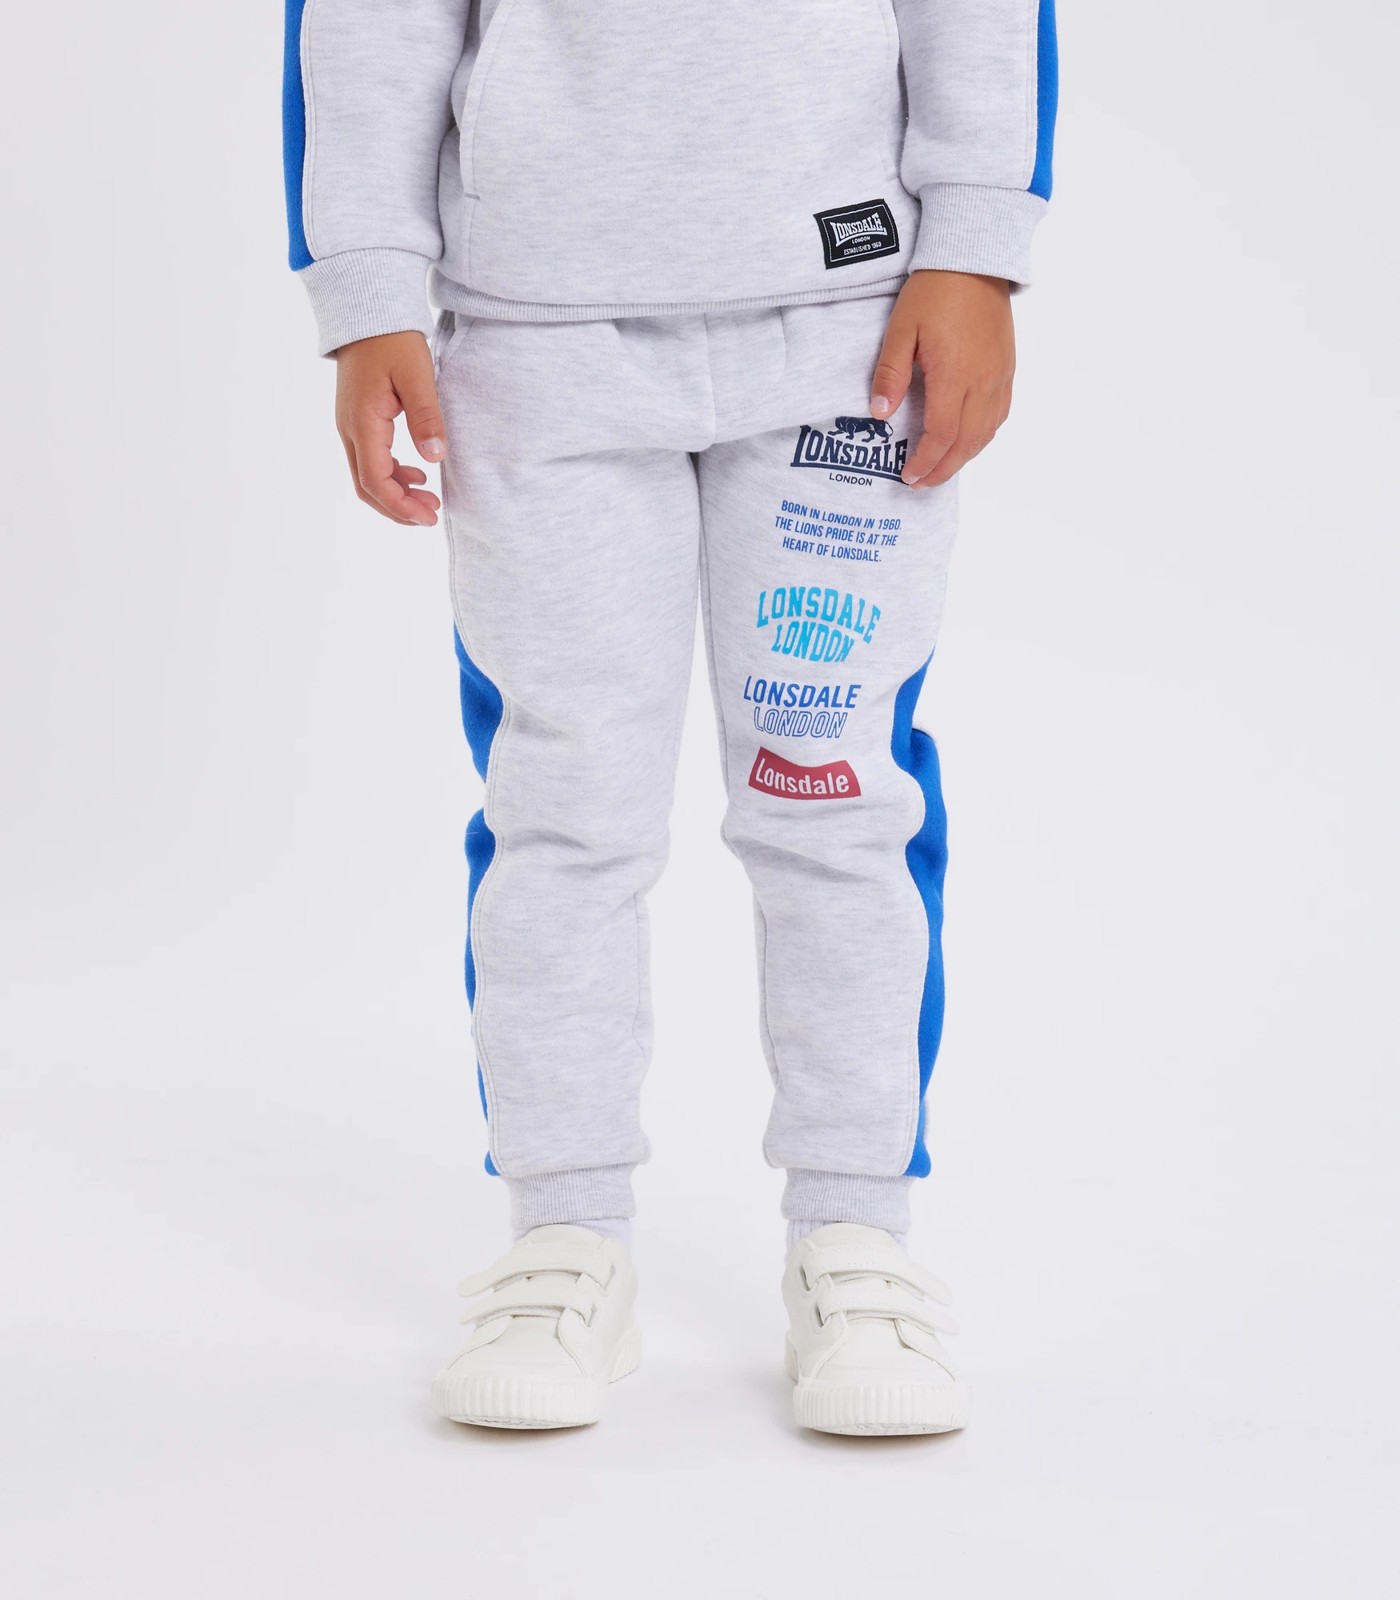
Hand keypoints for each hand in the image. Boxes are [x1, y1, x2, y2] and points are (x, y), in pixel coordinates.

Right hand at [334, 331, 445, 525]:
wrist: (367, 312)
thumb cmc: (392, 339)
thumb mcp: (416, 375)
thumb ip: (426, 417)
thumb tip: (436, 458)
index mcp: (362, 423)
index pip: (374, 481)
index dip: (400, 506)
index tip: (429, 516)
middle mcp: (349, 430)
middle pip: (367, 486)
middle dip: (399, 507)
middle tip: (433, 513)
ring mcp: (350, 426)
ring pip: (367, 475)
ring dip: (397, 493)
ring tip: (430, 497)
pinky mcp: (357, 420)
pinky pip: (370, 459)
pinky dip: (392, 474)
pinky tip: (418, 472)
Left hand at [870, 271, 1015, 489]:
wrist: (974, 258)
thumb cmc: (935, 291)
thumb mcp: (901, 330)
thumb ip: (890, 374)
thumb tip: (880, 414)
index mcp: (955, 375)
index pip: (942, 435)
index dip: (925, 461)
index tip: (908, 476)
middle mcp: (983, 382)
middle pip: (967, 443)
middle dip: (943, 469)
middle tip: (921, 483)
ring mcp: (1000, 376)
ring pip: (986, 432)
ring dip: (964, 457)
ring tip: (941, 467)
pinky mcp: (1007, 368)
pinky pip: (1000, 414)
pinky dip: (983, 435)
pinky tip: (967, 440)